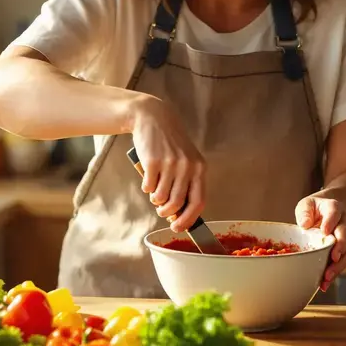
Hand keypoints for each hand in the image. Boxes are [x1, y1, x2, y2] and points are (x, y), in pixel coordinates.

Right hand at [130, 97, 205, 232]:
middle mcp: (187, 166)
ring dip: (156, 201)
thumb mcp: (185, 159)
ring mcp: (170, 163)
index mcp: (200, 167)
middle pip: (178, 203)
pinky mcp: (153, 161)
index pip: (199, 201)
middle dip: (167, 213)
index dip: (188, 219)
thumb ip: (186, 182)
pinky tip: (147, 181)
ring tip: (154, 194)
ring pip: (161, 197)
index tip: (178, 228)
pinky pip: (148, 187)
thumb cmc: (169, 143)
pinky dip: (146, 188)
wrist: (153, 118)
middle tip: (161, 213)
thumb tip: (178, 213)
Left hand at [295, 195, 345, 291]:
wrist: (326, 215)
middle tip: (333, 258)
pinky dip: (335, 273)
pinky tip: (324, 284)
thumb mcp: (306, 205)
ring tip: (327, 277)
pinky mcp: (345, 251)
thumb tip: (305, 224)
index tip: (325, 231)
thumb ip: (304, 212)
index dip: (331, 221)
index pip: (335, 212)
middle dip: (341, 247)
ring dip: (339, 265)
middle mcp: (345, 222)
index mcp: (334, 208)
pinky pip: (343, 262)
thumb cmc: (314, 211)